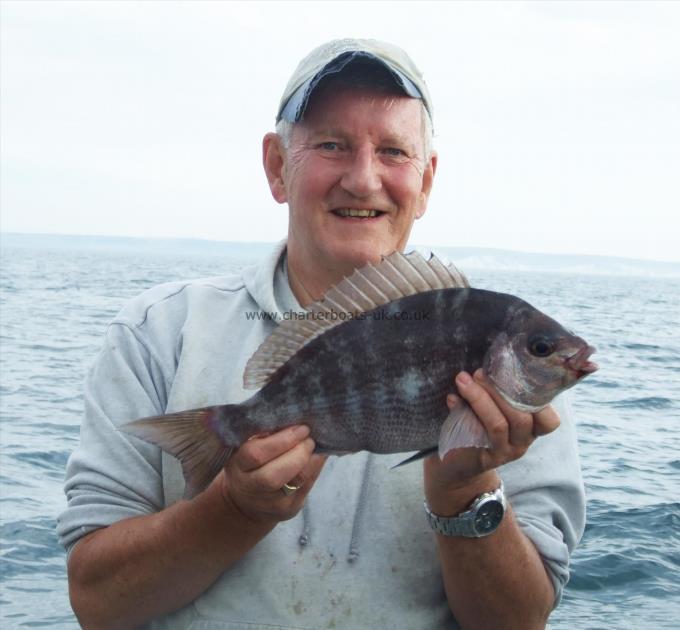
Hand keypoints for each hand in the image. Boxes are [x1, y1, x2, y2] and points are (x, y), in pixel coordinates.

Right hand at [219, 424, 326, 523]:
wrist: (246, 501)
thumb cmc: (251, 463)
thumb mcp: (247, 445)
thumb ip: (263, 433)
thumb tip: (293, 417)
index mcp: (237, 466)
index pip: (256, 454)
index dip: (281, 440)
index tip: (299, 428)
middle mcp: (250, 488)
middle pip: (274, 475)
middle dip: (298, 452)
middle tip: (309, 437)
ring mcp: (270, 503)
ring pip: (296, 482)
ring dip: (310, 459)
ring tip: (313, 444)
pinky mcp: (288, 510)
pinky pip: (307, 487)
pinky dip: (315, 468)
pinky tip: (317, 456)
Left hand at [425, 369, 559, 505]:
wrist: (457, 460)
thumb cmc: (476, 425)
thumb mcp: (491, 407)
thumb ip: (496, 391)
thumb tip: (488, 364)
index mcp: (530, 429)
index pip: (550, 420)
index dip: (539, 398)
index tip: (516, 373)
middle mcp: (522, 443)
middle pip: (523, 417)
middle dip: (500, 390)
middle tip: (479, 373)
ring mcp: (504, 452)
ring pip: (499, 424)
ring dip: (480, 398)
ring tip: (463, 380)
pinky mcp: (482, 458)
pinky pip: (476, 433)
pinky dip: (462, 411)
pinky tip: (451, 398)